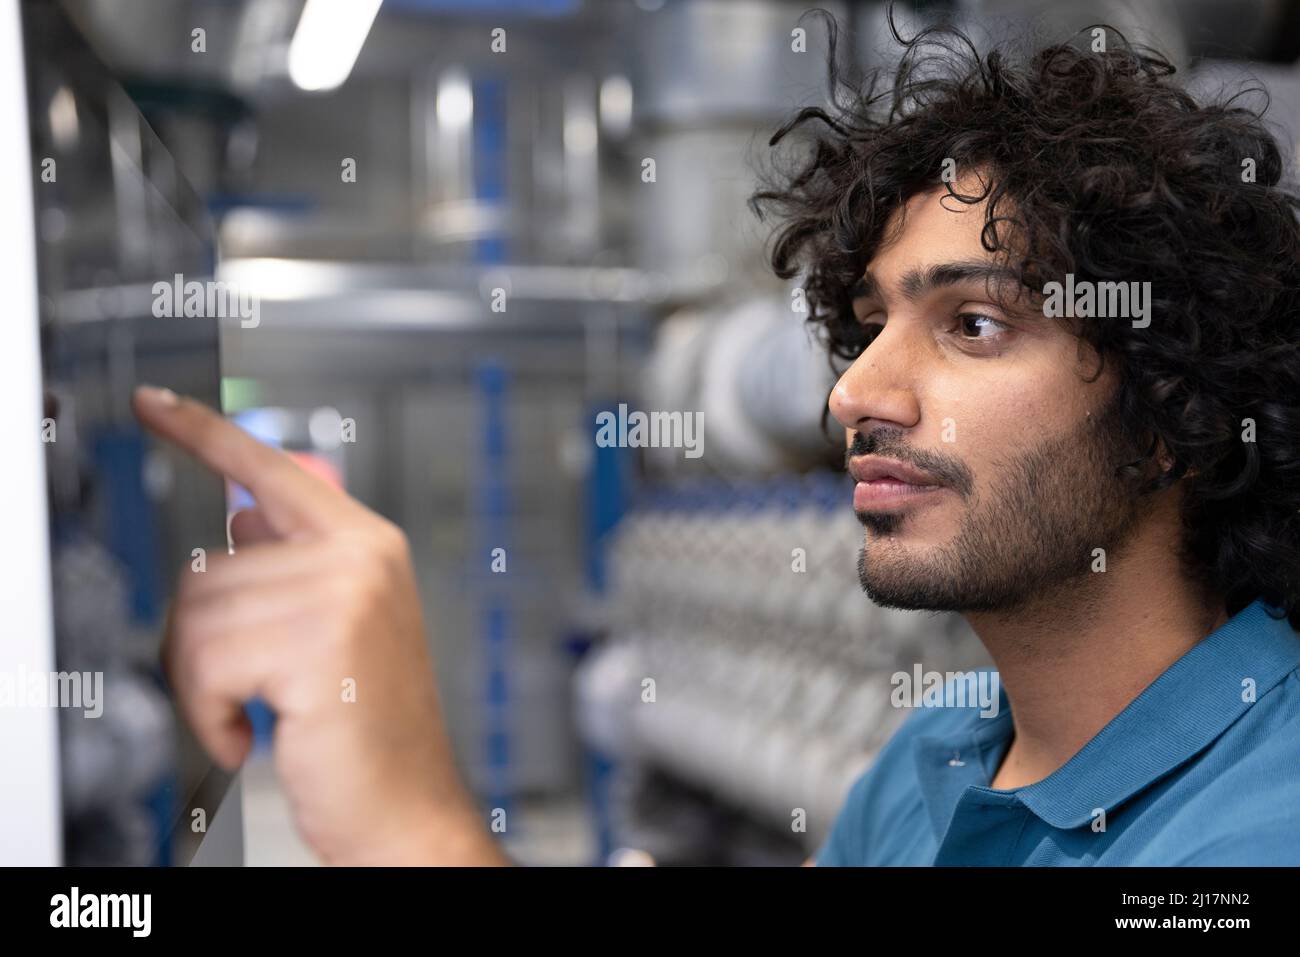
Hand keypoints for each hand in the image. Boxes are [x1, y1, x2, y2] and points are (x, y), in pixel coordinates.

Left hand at [133, 385, 507, 865]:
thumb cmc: (371, 729)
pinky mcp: (318, 643)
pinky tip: (249, 733)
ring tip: (248, 715)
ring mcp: (343, 595)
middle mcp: (360, 557)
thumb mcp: (340, 628)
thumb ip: (295, 562)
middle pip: (209, 565)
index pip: (269, 469)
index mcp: (366, 544)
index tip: (155, 405)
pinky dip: (210, 713)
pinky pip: (208, 662)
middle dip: (198, 643)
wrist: (409, 806)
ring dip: (203, 684)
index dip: (203, 433)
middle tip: (235, 692)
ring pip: (200, 615)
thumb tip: (239, 512)